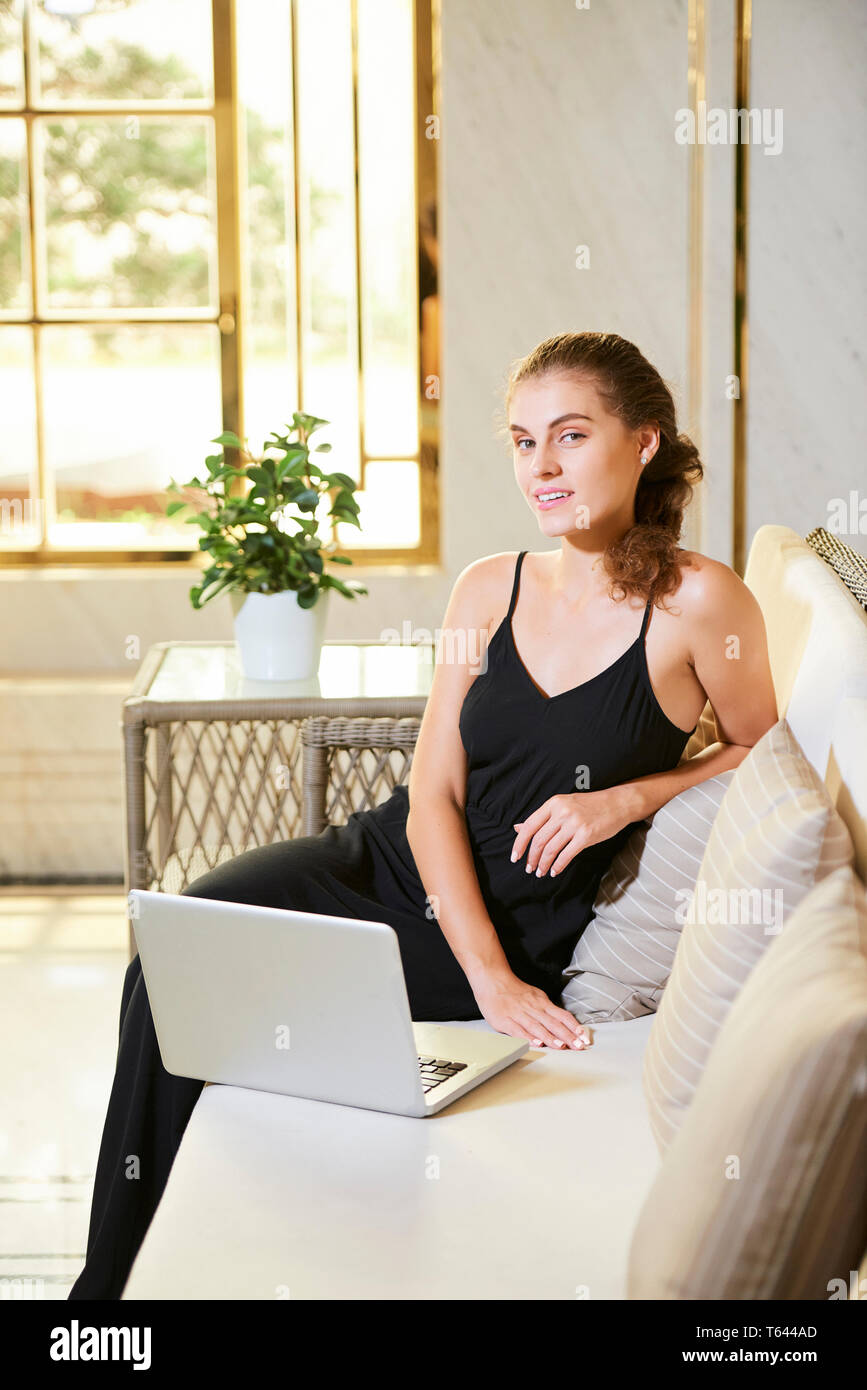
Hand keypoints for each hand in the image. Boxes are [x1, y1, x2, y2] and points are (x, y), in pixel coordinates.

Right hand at [471, 970, 592, 1049]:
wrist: (492, 979)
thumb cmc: (514, 990)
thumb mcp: (534, 995)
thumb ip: (547, 1009)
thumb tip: (563, 1022)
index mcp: (541, 1002)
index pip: (562, 1015)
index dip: (573, 1027)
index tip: (583, 1037)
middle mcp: (532, 1008)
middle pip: (553, 1023)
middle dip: (567, 1036)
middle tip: (578, 1046)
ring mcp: (518, 1014)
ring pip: (537, 1027)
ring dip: (550, 1038)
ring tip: (561, 1046)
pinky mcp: (504, 1020)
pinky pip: (518, 1030)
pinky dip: (528, 1037)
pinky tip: (536, 1043)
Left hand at [511, 786, 638, 877]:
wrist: (617, 803)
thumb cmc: (589, 806)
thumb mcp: (563, 805)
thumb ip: (542, 818)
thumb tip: (517, 828)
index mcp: (553, 803)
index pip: (529, 826)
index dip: (519, 843)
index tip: (515, 857)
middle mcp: (562, 812)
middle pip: (539, 840)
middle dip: (531, 858)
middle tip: (529, 869)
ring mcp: (574, 823)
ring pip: (551, 849)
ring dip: (543, 864)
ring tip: (540, 872)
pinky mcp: (586, 835)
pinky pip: (566, 854)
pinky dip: (558, 865)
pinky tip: (554, 871)